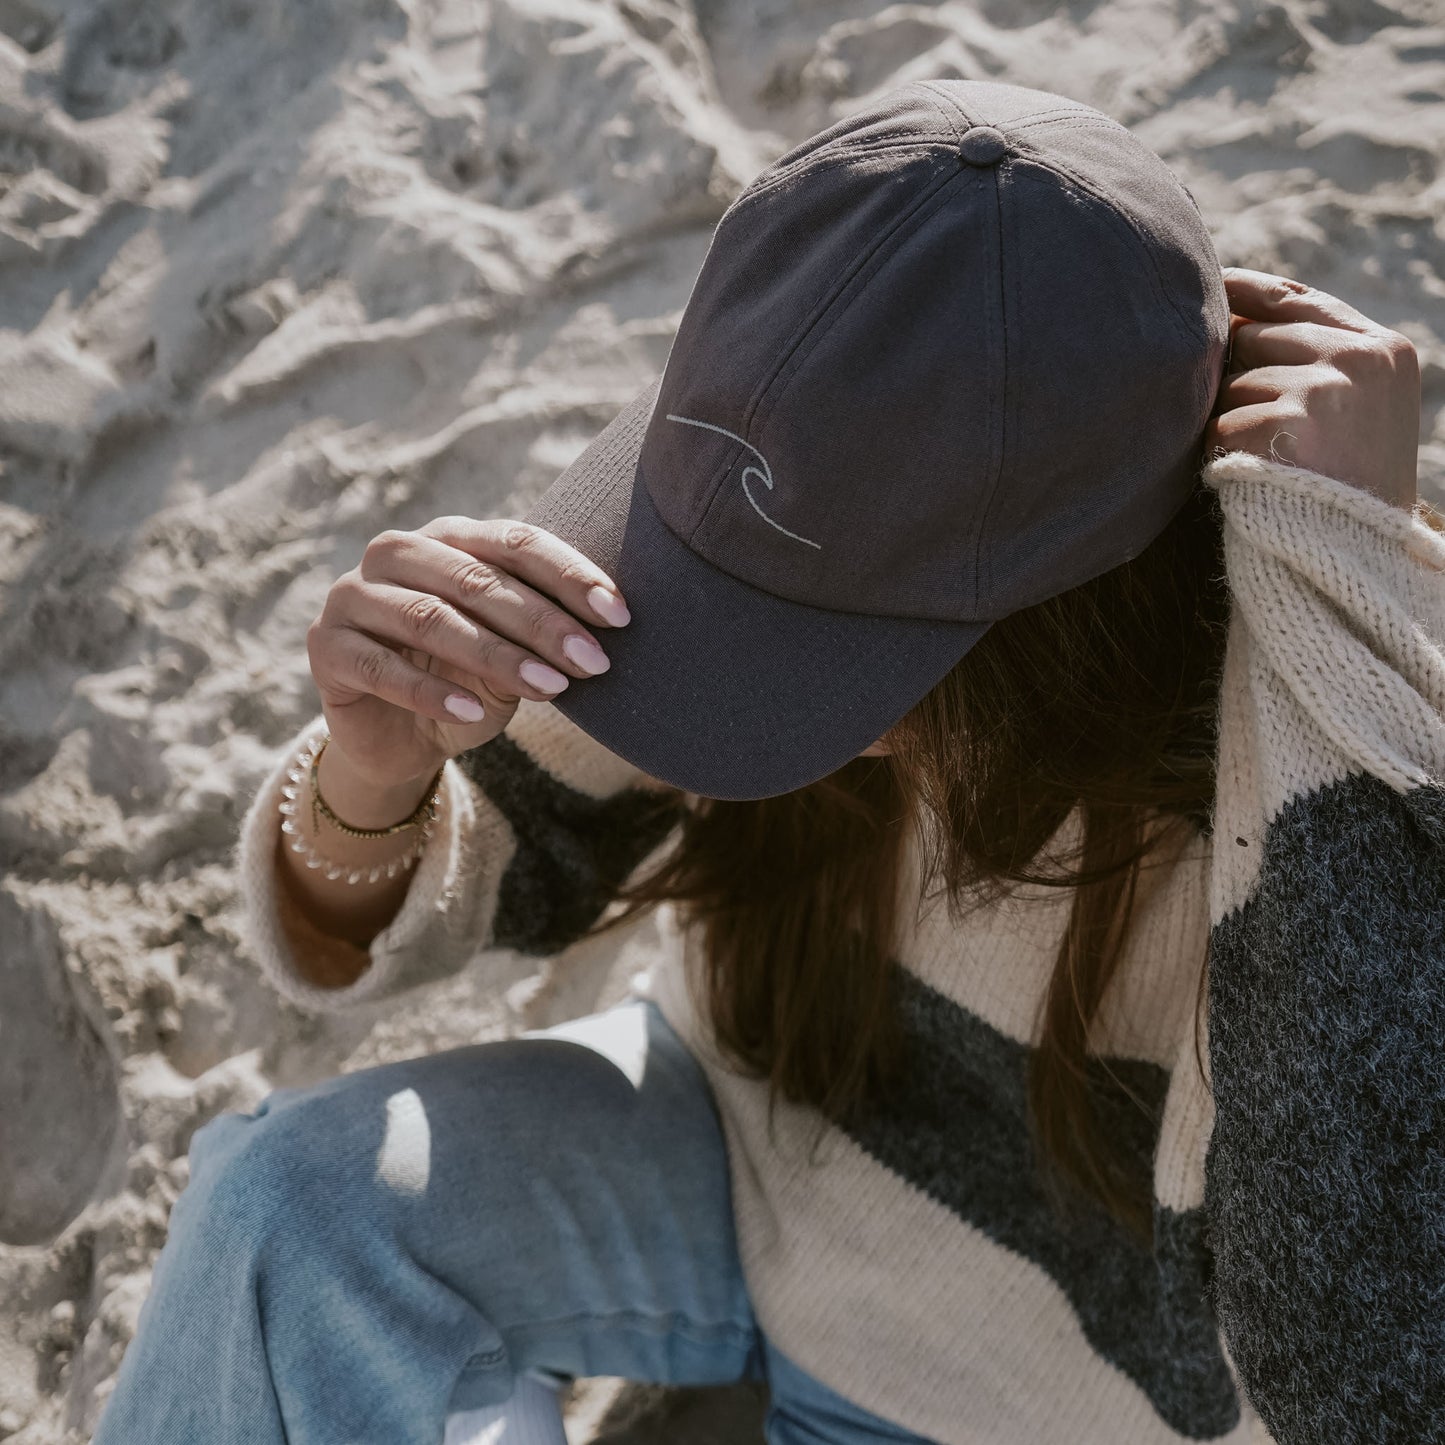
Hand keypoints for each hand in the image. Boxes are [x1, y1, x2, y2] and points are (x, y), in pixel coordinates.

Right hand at [306, 518, 629, 788]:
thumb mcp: (514, 660)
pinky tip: (473, 715)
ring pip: (431, 620)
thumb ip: (541, 637)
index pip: (514, 543)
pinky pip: (382, 668)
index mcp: (449, 537)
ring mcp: (353, 595)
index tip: (620, 615)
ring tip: (551, 688)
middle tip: (594, 661)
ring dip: (497, 656)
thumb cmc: (467, 684)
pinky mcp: (326, 646)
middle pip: (476, 579)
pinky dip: (432, 693)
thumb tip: (603, 631)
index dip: (569, 576)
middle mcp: (397, 553)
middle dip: (543, 622)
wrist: (399, 742)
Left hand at [1204, 267, 1419, 510]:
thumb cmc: (1344, 487)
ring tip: (1271, 460)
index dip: (1247, 291)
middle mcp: (1359, 359)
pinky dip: (1223, 452)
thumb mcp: (1354, 408)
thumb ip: (1312, 358)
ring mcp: (1325, 388)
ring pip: (1233, 384)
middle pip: (1255, 338)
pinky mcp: (1288, 424)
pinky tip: (1256, 475)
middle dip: (1238, 375)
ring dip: (1232, 421)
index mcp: (1382, 349)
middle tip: (1262, 427)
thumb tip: (1233, 321)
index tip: (1211, 283)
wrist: (1358, 553)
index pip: (1299, 300)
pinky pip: (1221, 425)